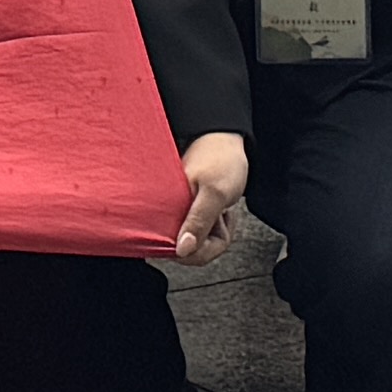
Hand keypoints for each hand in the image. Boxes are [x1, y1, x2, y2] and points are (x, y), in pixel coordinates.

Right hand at [172, 132, 250, 264]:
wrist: (226, 140)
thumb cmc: (221, 160)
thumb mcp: (215, 194)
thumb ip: (198, 222)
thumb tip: (181, 250)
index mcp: (166, 207)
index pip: (175, 249)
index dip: (198, 249)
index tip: (212, 233)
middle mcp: (167, 212)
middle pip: (187, 251)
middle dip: (210, 240)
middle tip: (220, 216)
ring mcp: (177, 213)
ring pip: (196, 244)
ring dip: (215, 232)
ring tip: (221, 210)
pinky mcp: (185, 213)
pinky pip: (199, 234)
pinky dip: (214, 227)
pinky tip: (218, 212)